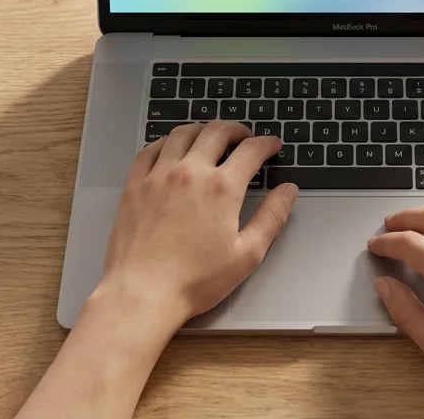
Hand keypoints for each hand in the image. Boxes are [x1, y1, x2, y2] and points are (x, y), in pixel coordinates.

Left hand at [18, 122, 296, 418]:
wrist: (142, 293)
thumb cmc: (194, 281)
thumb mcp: (247, 254)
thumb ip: (272, 217)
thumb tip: (288, 192)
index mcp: (222, 188)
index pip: (251, 150)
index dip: (266, 143)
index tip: (271, 145)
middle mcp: (190, 172)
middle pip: (217, 132)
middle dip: (236, 129)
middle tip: (244, 136)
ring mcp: (159, 176)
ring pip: (183, 133)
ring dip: (202, 129)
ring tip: (211, 137)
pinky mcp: (135, 185)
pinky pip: (150, 149)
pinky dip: (166, 142)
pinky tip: (172, 149)